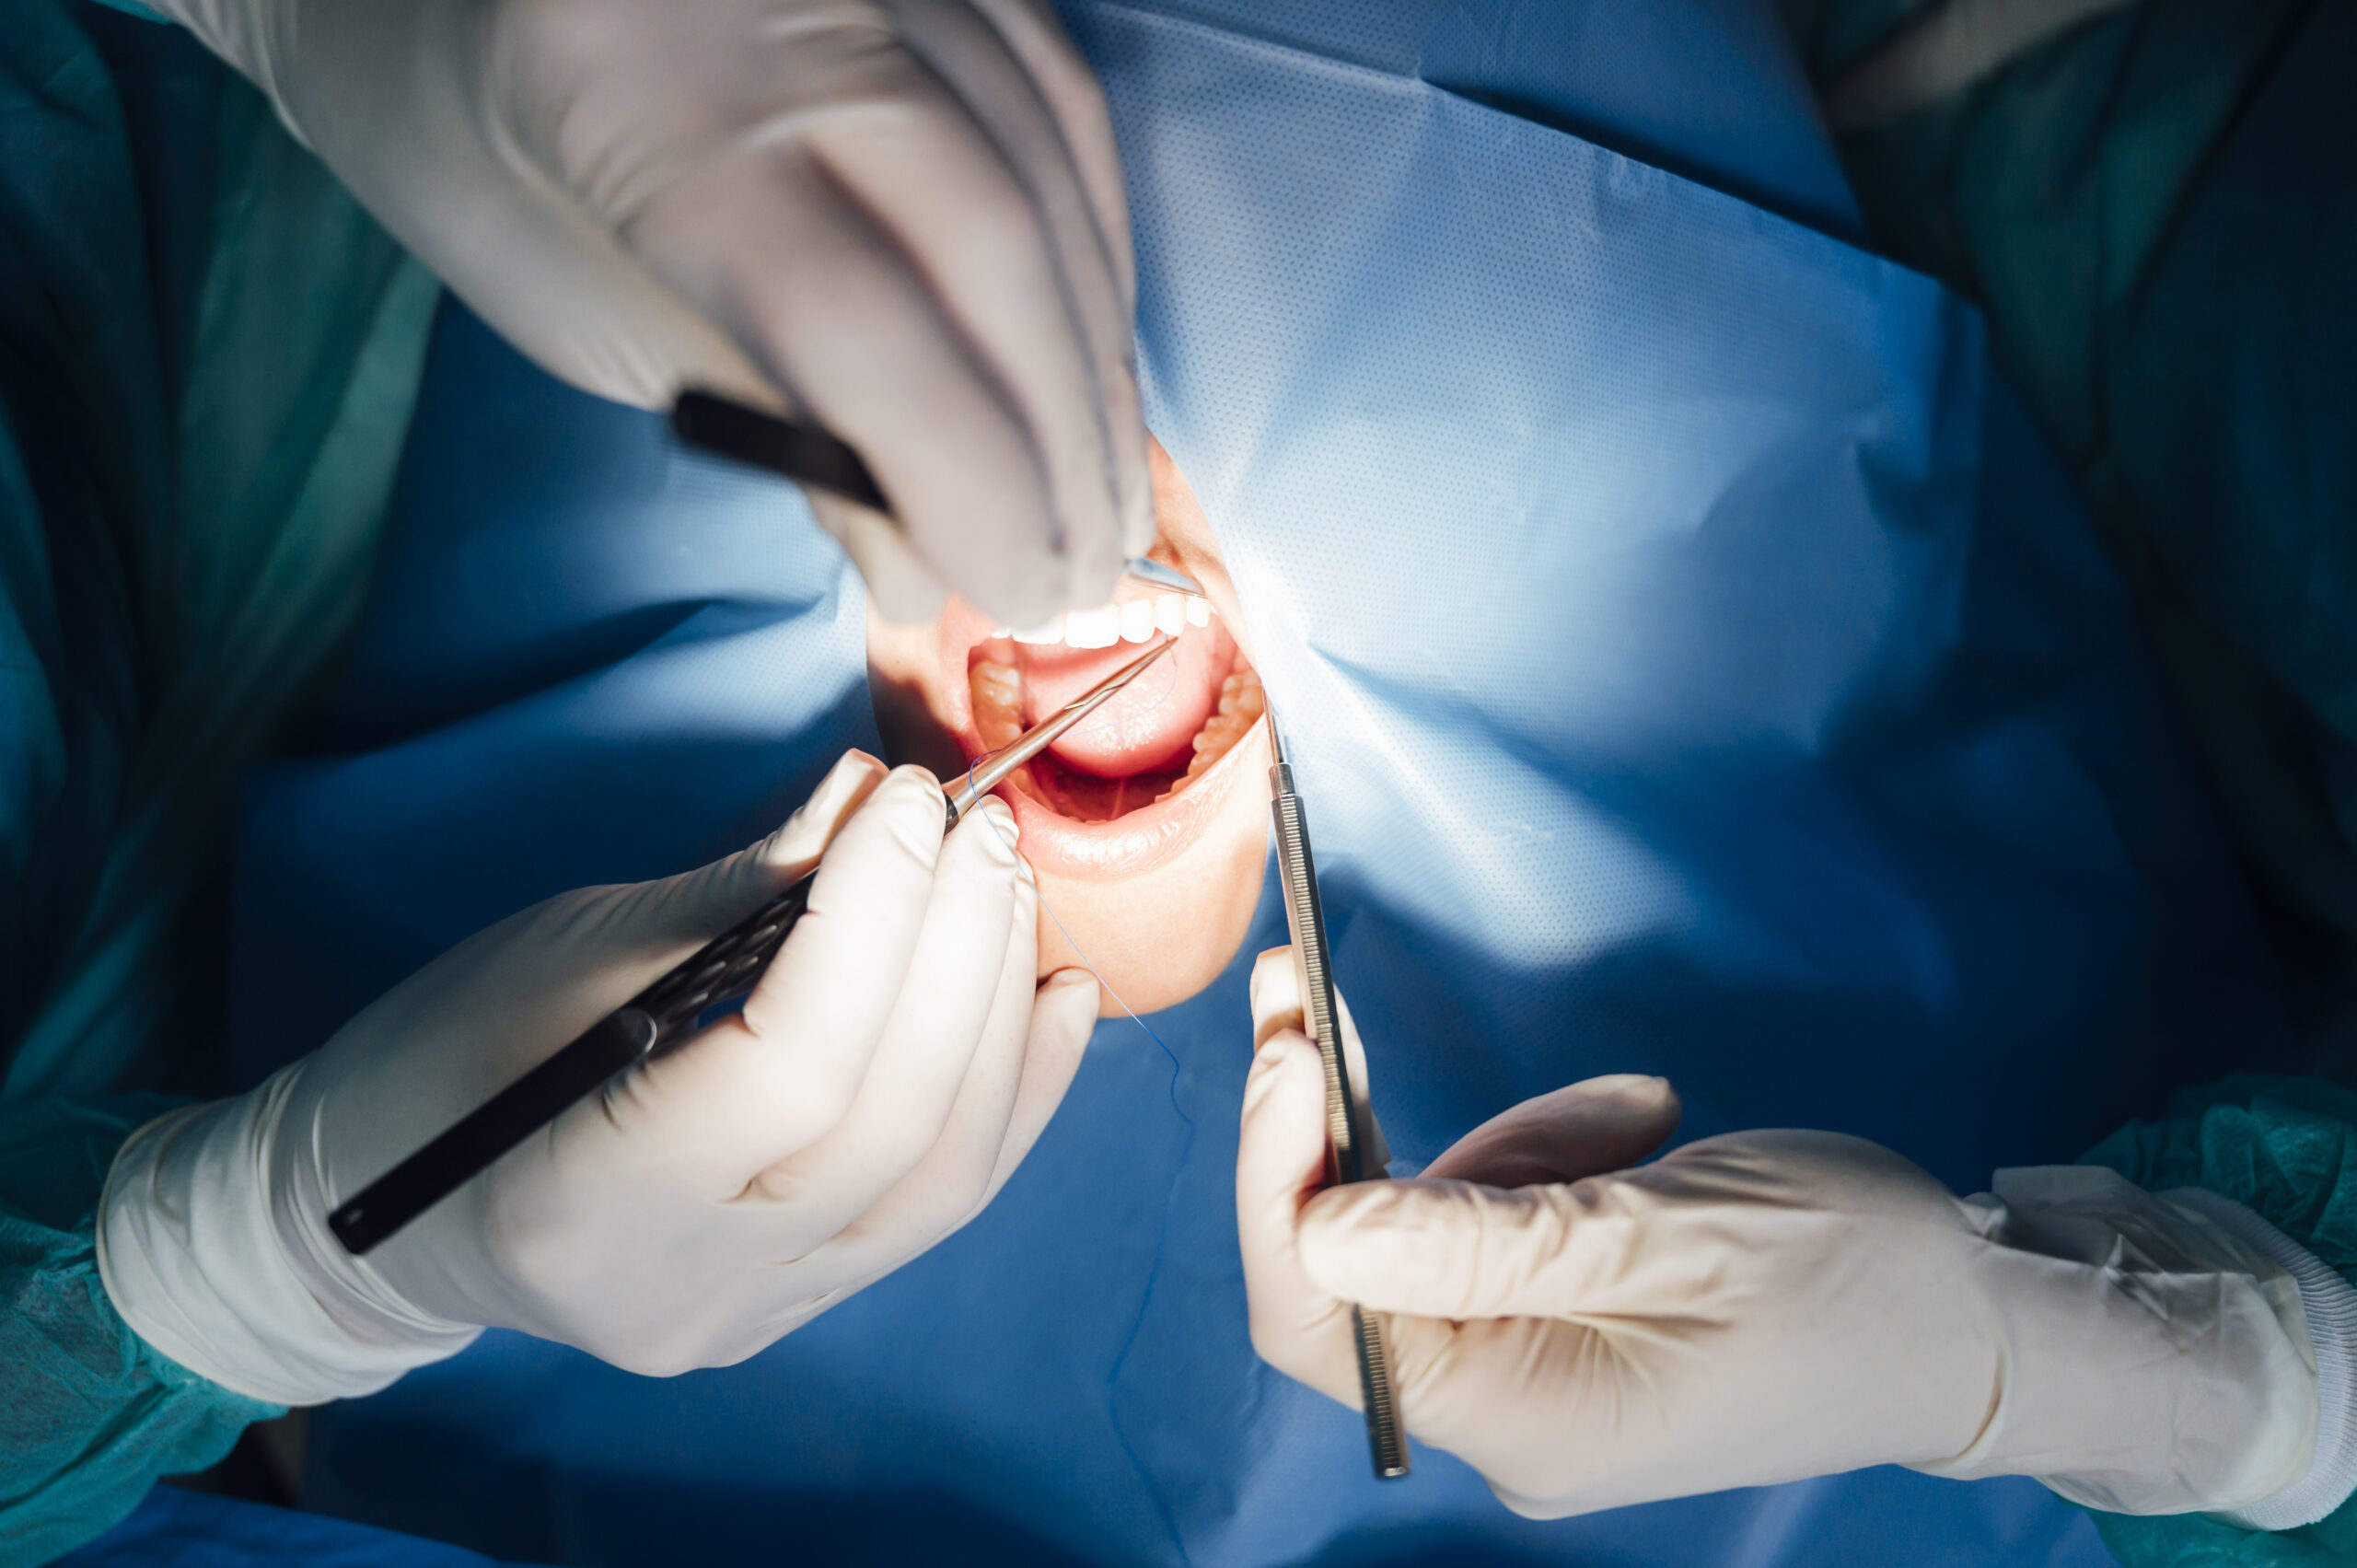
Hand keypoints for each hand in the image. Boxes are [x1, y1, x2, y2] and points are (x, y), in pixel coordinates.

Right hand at [100, 753, 1099, 1398]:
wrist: (383, 1209)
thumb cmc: (435, 1060)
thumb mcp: (559, 953)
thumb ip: (736, 896)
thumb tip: (876, 799)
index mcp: (584, 1206)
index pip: (786, 1069)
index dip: (871, 919)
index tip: (908, 801)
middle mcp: (688, 1291)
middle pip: (889, 1124)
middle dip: (957, 953)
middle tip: (979, 827)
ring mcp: (758, 1314)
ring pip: (942, 1175)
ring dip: (999, 1015)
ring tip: (1011, 889)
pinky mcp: (805, 1301)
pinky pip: (943, 1200)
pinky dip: (1014, 1090)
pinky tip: (1057, 992)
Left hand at [157, 0, 1147, 624]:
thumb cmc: (481, 151)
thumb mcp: (582, 311)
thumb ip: (761, 418)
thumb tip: (926, 565)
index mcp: (638, 86)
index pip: (857, 318)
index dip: (966, 477)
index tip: (1019, 593)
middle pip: (992, 238)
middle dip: (1063, 434)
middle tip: (1085, 575)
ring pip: (1053, 166)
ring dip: (1099, 357)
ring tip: (1107, 497)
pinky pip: (1063, 103)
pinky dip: (1094, 252)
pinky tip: (1094, 358)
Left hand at [1236, 949, 2316, 1518]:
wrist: (1982, 1317)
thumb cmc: (1857, 1280)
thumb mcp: (1671, 1234)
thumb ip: (1487, 1236)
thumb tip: (1316, 1225)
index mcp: (1524, 1420)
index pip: (1318, 1321)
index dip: (1273, 1184)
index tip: (1282, 1054)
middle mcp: (1505, 1413)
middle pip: (1349, 1261)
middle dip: (1332, 1128)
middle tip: (1305, 990)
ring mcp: (1529, 1367)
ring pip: (1428, 1222)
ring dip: (1501, 1142)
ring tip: (1637, 1115)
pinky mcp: (1558, 1319)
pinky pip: (1497, 1221)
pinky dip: (1547, 1157)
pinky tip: (1642, 1128)